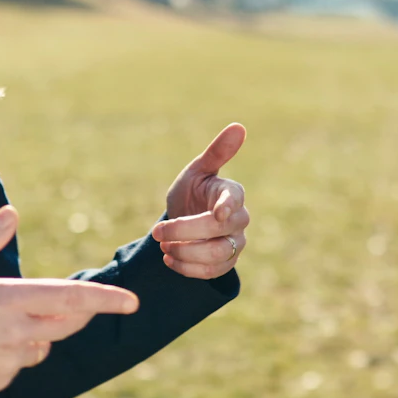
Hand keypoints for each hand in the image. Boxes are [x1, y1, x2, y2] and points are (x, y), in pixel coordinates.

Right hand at [0, 206, 139, 397]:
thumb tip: (12, 214)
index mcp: (6, 301)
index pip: (70, 300)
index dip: (106, 300)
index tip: (132, 301)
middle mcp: (14, 334)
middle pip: (67, 324)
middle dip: (78, 312)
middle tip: (70, 300)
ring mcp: (7, 362)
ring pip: (43, 345)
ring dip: (38, 331)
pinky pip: (20, 363)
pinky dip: (14, 350)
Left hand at [155, 123, 249, 279]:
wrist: (187, 217)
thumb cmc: (194, 189)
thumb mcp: (197, 170)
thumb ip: (217, 152)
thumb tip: (238, 126)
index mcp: (232, 192)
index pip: (235, 199)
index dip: (227, 207)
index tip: (216, 215)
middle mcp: (239, 219)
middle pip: (220, 231)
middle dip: (185, 232)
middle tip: (158, 232)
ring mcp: (235, 243)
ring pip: (218, 255)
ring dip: (187, 253)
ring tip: (164, 247)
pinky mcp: (226, 262)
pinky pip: (212, 272)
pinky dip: (188, 268)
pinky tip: (169, 258)